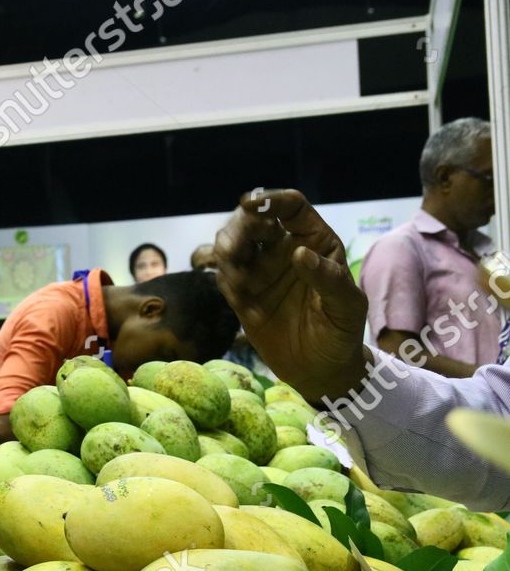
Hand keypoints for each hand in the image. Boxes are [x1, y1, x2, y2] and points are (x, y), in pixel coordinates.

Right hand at [213, 189, 368, 404]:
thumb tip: (299, 253)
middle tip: (235, 249)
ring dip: (226, 250)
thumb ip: (328, 279)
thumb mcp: (346, 308)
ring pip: (232, 242)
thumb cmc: (342, 333)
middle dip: (239, 226)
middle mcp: (283, 249)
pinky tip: (239, 296)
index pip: (291, 208)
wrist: (320, 371)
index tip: (251, 204)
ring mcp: (260, 270)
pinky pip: (223, 273)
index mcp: (315, 241)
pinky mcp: (241, 293)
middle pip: (253, 220)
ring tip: (238, 278)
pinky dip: (223, 276)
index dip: (271, 200)